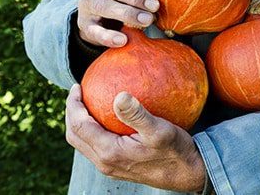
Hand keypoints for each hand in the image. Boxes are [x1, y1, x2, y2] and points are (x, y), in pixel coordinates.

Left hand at [65, 85, 205, 191]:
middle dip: (71, 113)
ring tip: (87, 103)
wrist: (188, 174)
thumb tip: (119, 95)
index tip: (77, 86)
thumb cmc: (176, 151)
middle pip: (75, 136)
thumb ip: (137, 114)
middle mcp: (105, 162)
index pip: (79, 126)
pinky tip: (107, 118)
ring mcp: (111, 166)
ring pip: (83, 143)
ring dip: (80, 123)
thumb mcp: (159, 130)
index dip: (73, 105)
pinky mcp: (119, 166)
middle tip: (78, 93)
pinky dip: (92, 130)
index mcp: (110, 152)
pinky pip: (96, 147)